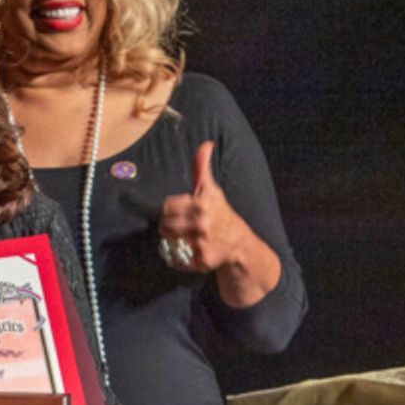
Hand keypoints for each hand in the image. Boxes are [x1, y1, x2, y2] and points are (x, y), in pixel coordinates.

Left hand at [158, 141, 251, 272]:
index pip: (166, 207)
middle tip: (180, 227)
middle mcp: (201, 223)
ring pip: (168, 241)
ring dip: (172, 240)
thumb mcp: (211, 190)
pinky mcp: (200, 260)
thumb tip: (206, 144)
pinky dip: (179, 257)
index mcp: (201, 204)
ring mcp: (200, 243)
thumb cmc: (221, 214)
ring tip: (184, 238)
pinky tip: (191, 251)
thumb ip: (201, 168)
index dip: (169, 210)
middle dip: (169, 226)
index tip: (178, 212)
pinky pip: (176, 259)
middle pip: (164, 225)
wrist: (239, 244)